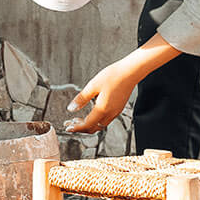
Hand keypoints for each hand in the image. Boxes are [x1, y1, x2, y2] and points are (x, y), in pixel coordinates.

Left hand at [67, 33, 181, 133]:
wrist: (131, 71)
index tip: (68, 127)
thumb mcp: (92, 86)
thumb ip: (81, 99)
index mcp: (102, 109)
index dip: (76, 128)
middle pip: (94, 128)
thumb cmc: (113, 76)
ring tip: (78, 119)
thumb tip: (71, 108)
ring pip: (100, 125)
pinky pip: (106, 119)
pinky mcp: (119, 108)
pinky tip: (91, 113)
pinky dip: (96, 120)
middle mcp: (111, 113)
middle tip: (70, 124)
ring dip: (89, 124)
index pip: (87, 125)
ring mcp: (116, 111)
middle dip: (81, 128)